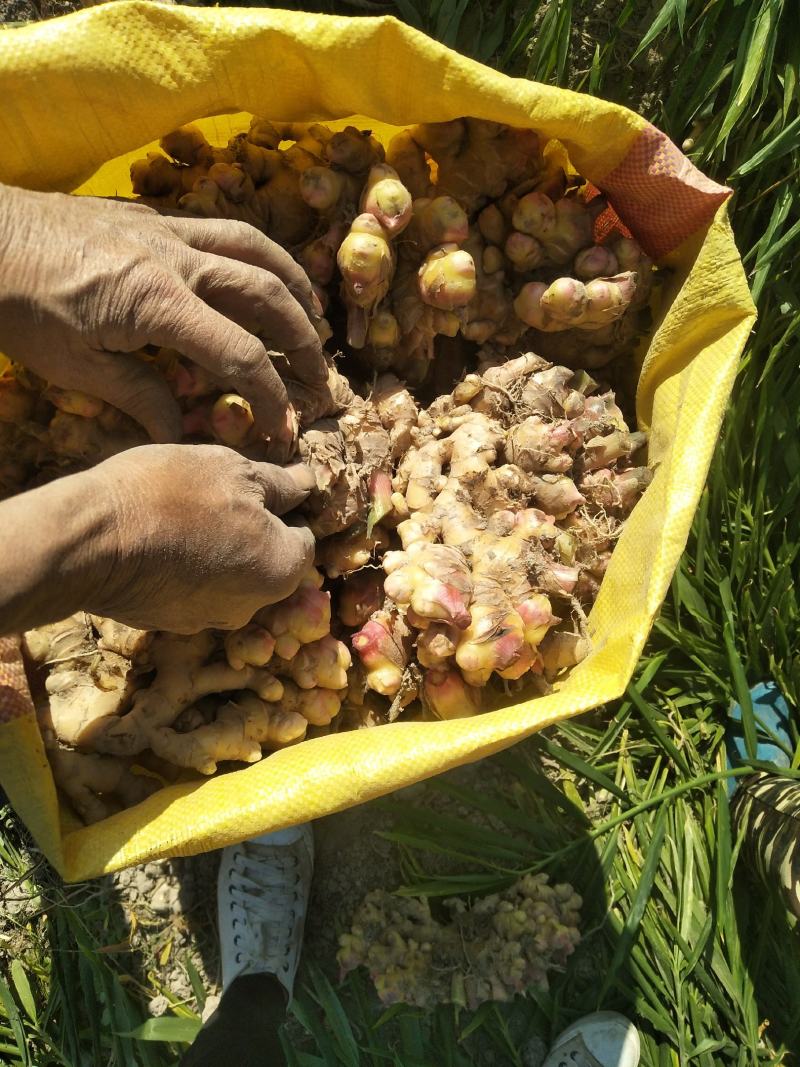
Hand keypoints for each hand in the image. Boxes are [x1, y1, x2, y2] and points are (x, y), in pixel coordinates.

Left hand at [0, 183, 328, 443]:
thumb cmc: (18, 305)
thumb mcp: (75, 366)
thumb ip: (138, 398)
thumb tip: (181, 433)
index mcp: (158, 303)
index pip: (240, 355)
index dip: (270, 396)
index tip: (282, 426)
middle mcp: (177, 259)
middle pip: (267, 295)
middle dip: (302, 341)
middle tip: (317, 377)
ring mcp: (167, 230)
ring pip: (256, 248)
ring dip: (294, 285)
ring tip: (312, 317)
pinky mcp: (153, 216)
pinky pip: (223, 230)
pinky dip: (257, 255)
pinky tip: (259, 275)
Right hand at [0, 445, 315, 634]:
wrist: (92, 541)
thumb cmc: (173, 494)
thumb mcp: (233, 470)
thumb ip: (279, 483)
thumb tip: (308, 483)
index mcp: (283, 570)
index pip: (304, 537)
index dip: (286, 508)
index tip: (256, 487)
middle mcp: (255, 605)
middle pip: (268, 561)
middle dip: (252, 531)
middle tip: (217, 496)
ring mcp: (210, 620)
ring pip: (230, 577)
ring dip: (219, 550)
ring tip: (184, 516)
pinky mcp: (171, 624)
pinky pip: (193, 591)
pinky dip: (187, 569)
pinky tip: (161, 542)